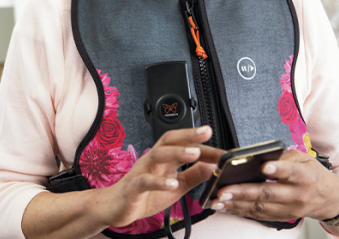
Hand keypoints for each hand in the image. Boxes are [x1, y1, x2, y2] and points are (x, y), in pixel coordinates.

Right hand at [99, 126, 224, 227]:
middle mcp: (153, 161)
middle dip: (188, 135)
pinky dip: (159, 182)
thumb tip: (213, 166)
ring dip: (177, 152)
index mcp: (165, 159)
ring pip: (158, 155)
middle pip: (169, 141)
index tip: (221, 150)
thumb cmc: (145, 194)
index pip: (184, 146)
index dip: (203, 146)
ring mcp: (142, 171)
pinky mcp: (134, 187)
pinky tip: (172, 184)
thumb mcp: (176, 186)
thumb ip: (194, 176)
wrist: (117, 206)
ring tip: (194, 153)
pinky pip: (146, 181)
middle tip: (205, 132)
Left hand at [208, 150, 338, 221]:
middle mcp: (297, 194)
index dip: (278, 169)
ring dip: (236, 204)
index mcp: (304, 175)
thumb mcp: (303, 158)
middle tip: (224, 190)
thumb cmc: (312, 173)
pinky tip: (225, 206)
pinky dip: (240, 210)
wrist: (329, 198)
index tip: (264, 167)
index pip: (291, 171)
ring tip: (217, 199)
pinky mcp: (281, 217)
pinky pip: (258, 214)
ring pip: (260, 207)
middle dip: (243, 192)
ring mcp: (289, 209)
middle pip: (269, 193)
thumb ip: (282, 157)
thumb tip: (257, 157)